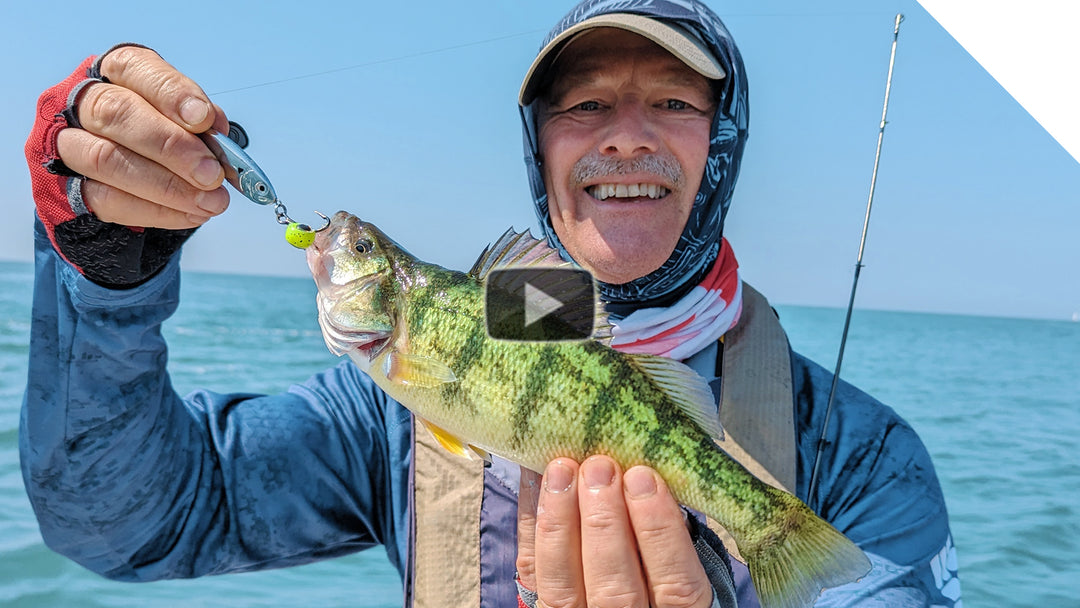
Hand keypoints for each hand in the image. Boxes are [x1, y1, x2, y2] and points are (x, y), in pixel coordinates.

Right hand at [56, 45, 231, 228]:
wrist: (124, 179)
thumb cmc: (161, 136)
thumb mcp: (182, 120)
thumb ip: (199, 124)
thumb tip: (218, 134)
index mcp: (114, 73)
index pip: (134, 68)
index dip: (170, 93)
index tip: (205, 119)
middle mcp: (80, 101)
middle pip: (115, 113)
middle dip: (170, 146)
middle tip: (212, 173)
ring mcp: (65, 143)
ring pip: (106, 159)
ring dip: (166, 186)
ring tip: (210, 201)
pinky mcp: (63, 188)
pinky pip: (107, 201)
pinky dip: (156, 211)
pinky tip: (191, 214)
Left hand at [517, 456, 713, 607]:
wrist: (615, 601)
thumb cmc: (659, 572)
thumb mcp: (685, 563)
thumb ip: (674, 537)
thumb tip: (649, 481)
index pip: (675, 585)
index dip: (660, 532)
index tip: (644, 479)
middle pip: (615, 586)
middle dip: (605, 520)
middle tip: (600, 469)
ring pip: (565, 586)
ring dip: (561, 521)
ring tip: (562, 471)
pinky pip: (532, 571)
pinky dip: (531, 525)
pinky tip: (534, 482)